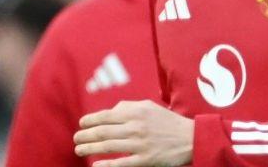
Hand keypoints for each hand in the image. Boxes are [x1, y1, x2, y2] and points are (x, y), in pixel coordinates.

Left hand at [74, 100, 193, 166]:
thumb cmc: (168, 122)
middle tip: (76, 139)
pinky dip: (106, 166)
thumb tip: (110, 111)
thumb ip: (130, 106)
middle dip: (85, 135)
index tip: (81, 124)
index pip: (106, 115)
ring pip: (108, 147)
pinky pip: (121, 164)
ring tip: (79, 150)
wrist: (191, 138)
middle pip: (103, 131)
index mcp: (138, 112)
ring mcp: (141, 144)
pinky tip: (95, 166)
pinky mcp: (145, 160)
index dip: (90, 120)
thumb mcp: (151, 107)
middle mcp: (137, 127)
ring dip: (89, 148)